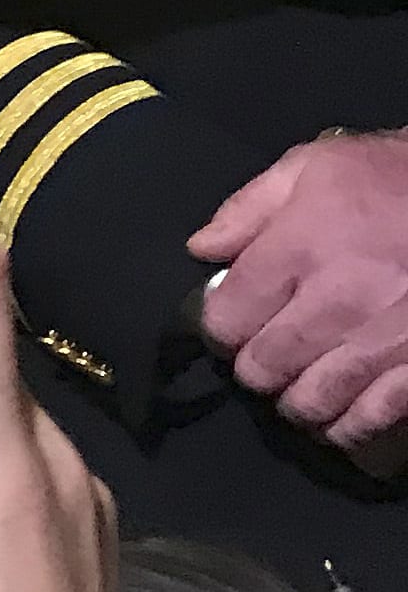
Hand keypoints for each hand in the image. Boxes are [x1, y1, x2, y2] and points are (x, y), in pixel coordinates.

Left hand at [190, 128, 407, 471]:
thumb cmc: (397, 179)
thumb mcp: (317, 166)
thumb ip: (250, 208)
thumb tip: (203, 249)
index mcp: (298, 251)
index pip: (226, 320)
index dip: (221, 327)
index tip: (234, 322)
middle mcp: (333, 305)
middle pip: (261, 368)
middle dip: (256, 365)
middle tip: (268, 353)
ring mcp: (379, 344)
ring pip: (308, 402)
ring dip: (297, 398)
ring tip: (303, 381)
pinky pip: (366, 420)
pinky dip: (346, 426)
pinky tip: (342, 412)